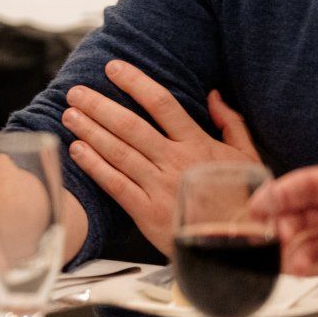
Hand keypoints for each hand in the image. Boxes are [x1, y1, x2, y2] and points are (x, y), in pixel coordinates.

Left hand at [60, 60, 259, 254]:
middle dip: (99, 105)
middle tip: (75, 91)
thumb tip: (213, 95)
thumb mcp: (248, 159)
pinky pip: (114, 183)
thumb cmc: (242, 201)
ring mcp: (160, 187)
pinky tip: (76, 149)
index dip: (135, 83)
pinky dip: (93, 165)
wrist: (238, 248)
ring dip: (89, 130)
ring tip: (69, 114)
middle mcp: (176, 162)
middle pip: (131, 126)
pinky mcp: (146, 211)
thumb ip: (231, 125)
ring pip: (118, 151)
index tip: (113, 69)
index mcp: (199, 145)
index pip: (162, 104)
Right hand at [250, 157, 317, 294]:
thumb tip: (268, 195)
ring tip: (297, 267)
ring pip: (316, 249)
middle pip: (303, 219)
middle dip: (284, 231)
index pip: (305, 185)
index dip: (277, 195)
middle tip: (275, 241)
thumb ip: (311, 186)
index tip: (253, 210)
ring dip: (301, 259)